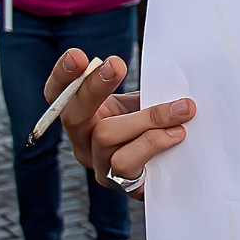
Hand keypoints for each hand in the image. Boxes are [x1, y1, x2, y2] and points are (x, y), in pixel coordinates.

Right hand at [43, 48, 194, 197]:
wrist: (170, 169)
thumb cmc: (152, 128)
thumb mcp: (140, 103)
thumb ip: (140, 90)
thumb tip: (163, 69)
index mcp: (82, 115)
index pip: (57, 95)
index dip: (61, 76)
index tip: (77, 55)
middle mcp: (82, 142)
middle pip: (74, 115)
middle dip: (95, 86)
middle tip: (117, 64)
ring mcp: (98, 165)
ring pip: (105, 136)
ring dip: (146, 118)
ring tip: (182, 109)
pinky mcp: (119, 184)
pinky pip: (126, 162)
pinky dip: (154, 143)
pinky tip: (177, 134)